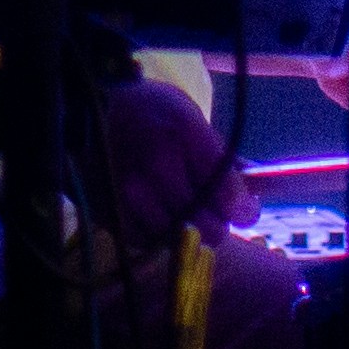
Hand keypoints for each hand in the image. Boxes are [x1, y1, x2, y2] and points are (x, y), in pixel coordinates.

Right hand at [96, 75, 258, 254]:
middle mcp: (158, 165)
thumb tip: (249, 195)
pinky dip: (158, 235)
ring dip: (188, 232)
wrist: (99, 107)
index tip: (248, 210)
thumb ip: (220, 157)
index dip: (244, 210)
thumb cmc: (155, 112)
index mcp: (186, 134)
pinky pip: (146, 241)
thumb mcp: (193, 119)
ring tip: (189, 214)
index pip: (226, 192)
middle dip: (218, 223)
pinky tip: (161, 216)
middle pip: (205, 225)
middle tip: (217, 214)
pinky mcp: (111, 210)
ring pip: (177, 238)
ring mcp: (131, 192)